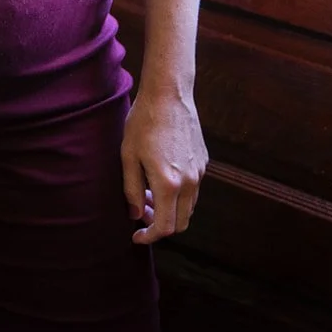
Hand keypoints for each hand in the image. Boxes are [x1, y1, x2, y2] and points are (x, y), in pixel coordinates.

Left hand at [121, 85, 206, 244]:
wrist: (169, 94)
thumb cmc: (143, 123)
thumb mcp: (128, 156)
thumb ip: (131, 189)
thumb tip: (135, 214)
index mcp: (168, 184)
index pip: (164, 227)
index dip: (149, 236)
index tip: (136, 235)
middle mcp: (189, 183)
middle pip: (181, 224)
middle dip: (160, 225)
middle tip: (141, 211)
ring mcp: (199, 173)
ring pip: (188, 208)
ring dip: (170, 210)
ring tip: (148, 191)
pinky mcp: (203, 162)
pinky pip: (193, 190)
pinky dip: (178, 195)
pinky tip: (161, 176)